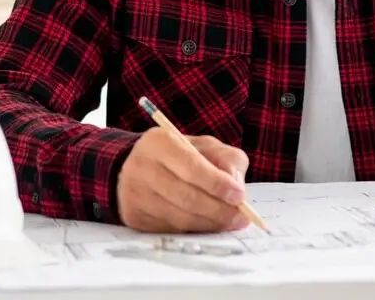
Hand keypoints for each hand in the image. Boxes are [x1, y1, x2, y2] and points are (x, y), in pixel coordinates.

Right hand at [116, 127, 250, 232]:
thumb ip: (225, 158)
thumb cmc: (179, 156)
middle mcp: (142, 167)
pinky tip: (207, 225)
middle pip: (186, 196)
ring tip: (229, 222)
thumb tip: (236, 185)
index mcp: (160, 143)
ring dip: (209, 223)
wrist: (138, 167)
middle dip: (218, 210)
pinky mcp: (134, 216)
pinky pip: (170, 229)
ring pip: (179, 217)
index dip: (218, 184)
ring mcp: (135, 194)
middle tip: (240, 217)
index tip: (239, 196)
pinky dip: (194, 230)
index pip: (192, 167)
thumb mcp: (204, 146)